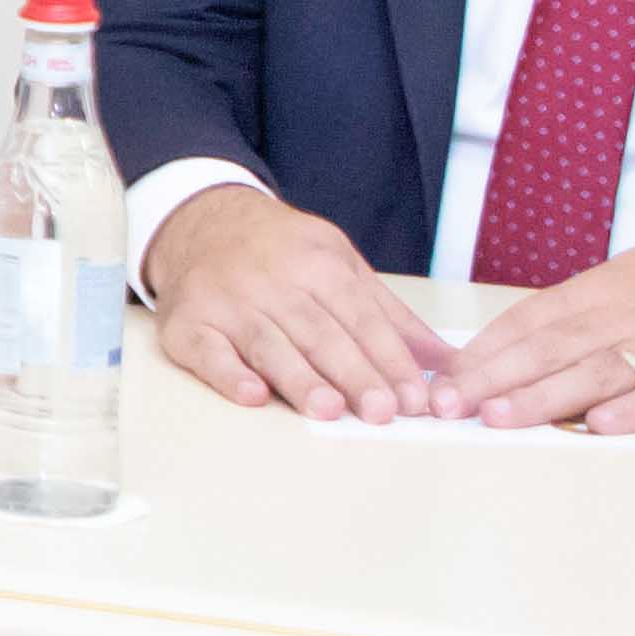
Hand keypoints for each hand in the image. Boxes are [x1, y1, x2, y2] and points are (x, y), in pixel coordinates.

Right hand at [142, 183, 459, 421]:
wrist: (202, 223)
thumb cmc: (281, 253)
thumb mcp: (341, 265)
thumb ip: (389, 316)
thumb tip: (448, 361)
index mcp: (319, 264)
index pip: (362, 319)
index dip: (389, 360)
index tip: (415, 399)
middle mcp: (273, 281)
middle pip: (320, 334)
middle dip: (354, 375)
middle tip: (382, 412)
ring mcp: (227, 302)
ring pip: (270, 345)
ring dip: (299, 379)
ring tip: (328, 410)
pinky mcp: (187, 323)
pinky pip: (208, 352)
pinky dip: (228, 373)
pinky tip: (252, 395)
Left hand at [432, 225, 634, 435]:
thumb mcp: (631, 282)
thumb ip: (578, 315)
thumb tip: (510, 347)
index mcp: (603, 291)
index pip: (531, 319)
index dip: (486, 349)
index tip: (444, 376)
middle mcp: (629, 316)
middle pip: (551, 347)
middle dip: (493, 376)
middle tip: (448, 403)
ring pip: (597, 372)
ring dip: (543, 395)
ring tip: (498, 415)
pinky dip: (631, 411)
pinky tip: (596, 426)